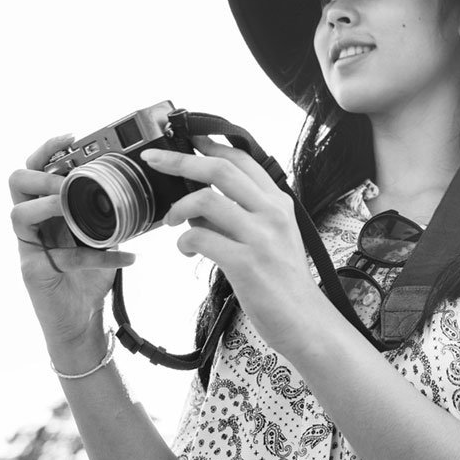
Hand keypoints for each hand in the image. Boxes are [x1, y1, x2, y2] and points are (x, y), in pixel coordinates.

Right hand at [8, 134, 136, 346]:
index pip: (36, 170)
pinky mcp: (34, 271)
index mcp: (49, 209)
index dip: (48, 151)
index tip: (73, 137)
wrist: (82, 321)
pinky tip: (128, 258)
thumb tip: (149, 191)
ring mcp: (29, 248)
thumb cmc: (90, 277)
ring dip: (50, 205)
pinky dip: (97, 255)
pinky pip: (59, 255)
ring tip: (74, 210)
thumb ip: (115, 215)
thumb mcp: (106, 237)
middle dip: (42, 174)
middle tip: (69, 181)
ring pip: (18, 214)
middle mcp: (34, 225)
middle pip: (16, 182)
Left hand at [140, 137, 321, 351]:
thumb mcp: (273, 236)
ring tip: (170, 220)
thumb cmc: (283, 280)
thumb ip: (242, 214)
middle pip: (221, 169)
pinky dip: (184, 242)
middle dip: (179, 160)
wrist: (304, 320)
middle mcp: (272, 213)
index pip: (242, 159)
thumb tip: (197, 202)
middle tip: (154, 159)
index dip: (209, 145)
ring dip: (178, 207)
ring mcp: (260, 237)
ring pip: (206, 200)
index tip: (183, 140)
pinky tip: (187, 251)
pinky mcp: (246, 263)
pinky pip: (200, 238)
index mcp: (279, 202)